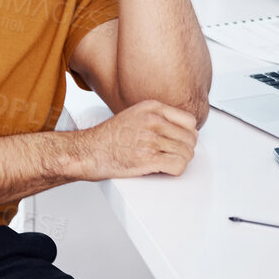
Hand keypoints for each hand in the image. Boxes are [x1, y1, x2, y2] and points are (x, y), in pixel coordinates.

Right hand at [74, 99, 197, 178]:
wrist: (88, 151)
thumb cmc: (107, 137)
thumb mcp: (134, 114)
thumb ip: (157, 118)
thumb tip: (179, 130)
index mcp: (151, 108)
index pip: (190, 121)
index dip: (188, 134)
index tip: (182, 141)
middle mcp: (153, 121)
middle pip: (190, 139)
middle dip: (185, 149)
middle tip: (174, 155)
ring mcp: (150, 139)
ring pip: (186, 153)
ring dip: (180, 161)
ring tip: (167, 162)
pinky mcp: (148, 159)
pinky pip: (178, 165)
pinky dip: (175, 170)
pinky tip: (165, 169)